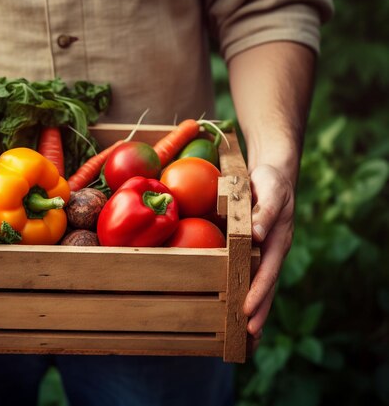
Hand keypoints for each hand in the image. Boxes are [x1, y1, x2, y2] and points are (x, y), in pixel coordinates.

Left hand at [243, 164, 295, 351]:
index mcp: (278, 239)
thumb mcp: (271, 190)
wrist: (272, 176)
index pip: (268, 271)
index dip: (258, 291)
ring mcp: (265, 252)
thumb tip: (258, 235)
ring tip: (245, 335)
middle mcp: (272, 251)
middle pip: (266, 286)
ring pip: (259, 284)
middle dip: (258, 311)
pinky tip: (234, 307)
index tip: (247, 310)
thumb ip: (265, 210)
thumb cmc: (270, 182)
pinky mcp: (255, 250)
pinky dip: (245, 292)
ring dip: (253, 308)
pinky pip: (250, 273)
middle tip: (249, 336)